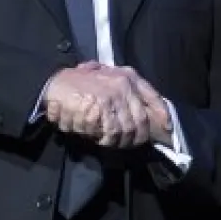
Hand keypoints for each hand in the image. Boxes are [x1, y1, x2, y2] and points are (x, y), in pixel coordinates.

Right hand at [43, 62, 169, 147]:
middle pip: (140, 121)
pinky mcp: (99, 108)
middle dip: (135, 137)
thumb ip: (126, 92)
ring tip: (106, 139)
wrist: (53, 83)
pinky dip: (103, 138)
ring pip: (125, 130)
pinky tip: (94, 136)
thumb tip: (149, 114)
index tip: (167, 128)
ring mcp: (112, 96)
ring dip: (117, 140)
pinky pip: (109, 133)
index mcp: (128, 76)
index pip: (153, 97)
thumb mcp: (107, 78)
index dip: (162, 115)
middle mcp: (123, 85)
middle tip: (127, 143)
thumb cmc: (80, 83)